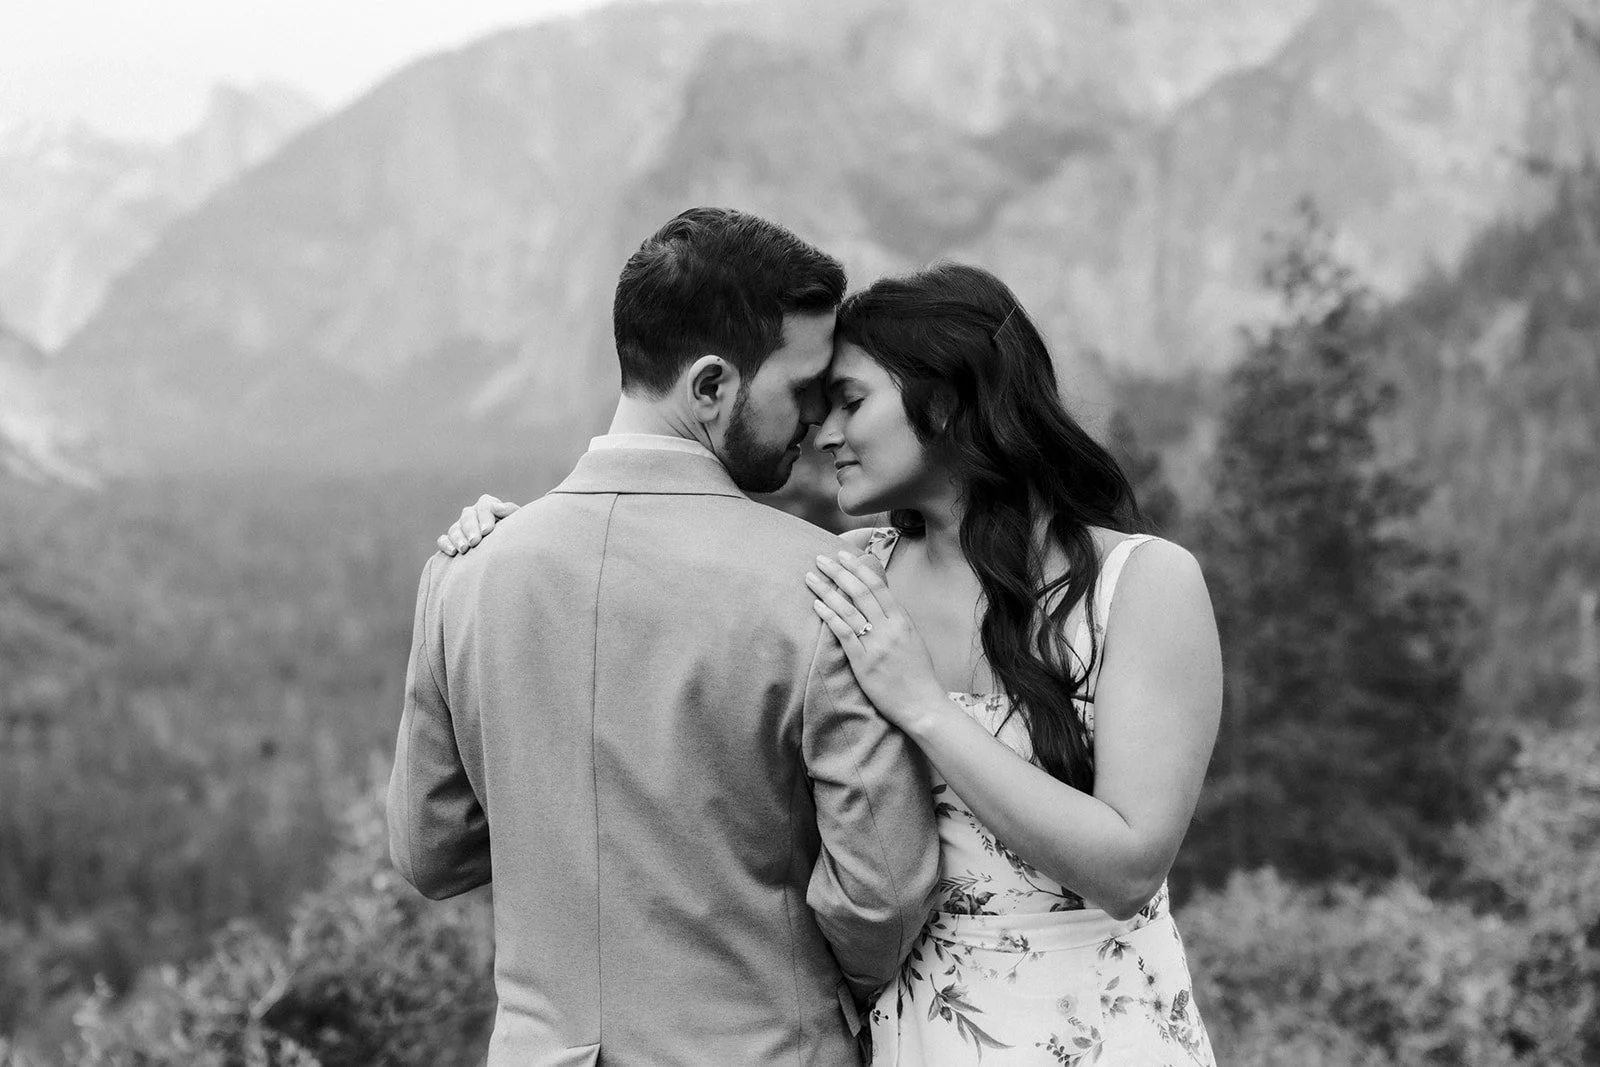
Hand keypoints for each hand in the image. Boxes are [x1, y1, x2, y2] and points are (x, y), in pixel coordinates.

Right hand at [437, 494, 519, 555]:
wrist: (511, 554)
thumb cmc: (516, 536)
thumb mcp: (518, 523)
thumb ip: (510, 511)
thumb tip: (496, 507)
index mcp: (490, 507)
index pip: (484, 504)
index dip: (484, 516)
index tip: (487, 531)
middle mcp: (473, 515)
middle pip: (467, 516)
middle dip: (470, 528)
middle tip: (475, 542)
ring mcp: (461, 528)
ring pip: (455, 528)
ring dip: (458, 538)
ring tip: (464, 549)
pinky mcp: (452, 541)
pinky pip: (443, 539)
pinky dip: (445, 544)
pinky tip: (453, 552)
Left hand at [806, 551, 949, 730]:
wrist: (922, 704)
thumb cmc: (918, 674)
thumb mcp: (913, 639)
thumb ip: (897, 618)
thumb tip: (881, 598)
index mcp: (902, 620)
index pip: (878, 586)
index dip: (859, 568)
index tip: (844, 555)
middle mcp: (889, 628)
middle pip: (860, 592)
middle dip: (838, 571)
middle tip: (821, 558)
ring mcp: (876, 645)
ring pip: (848, 609)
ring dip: (827, 590)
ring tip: (810, 577)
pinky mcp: (863, 662)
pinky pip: (843, 633)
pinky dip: (829, 616)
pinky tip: (817, 605)